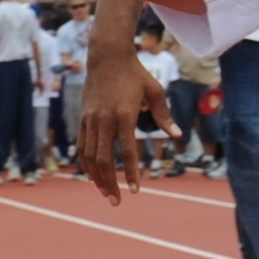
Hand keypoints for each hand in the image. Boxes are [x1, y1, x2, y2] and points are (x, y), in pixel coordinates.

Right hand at [76, 42, 160, 203]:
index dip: (131, 173)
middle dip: (110, 183)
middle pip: (104, 160)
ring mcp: (91, 119)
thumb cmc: (135, 74)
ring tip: (105, 193)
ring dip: (96, 177)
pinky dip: (86, 163)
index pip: (127, 152)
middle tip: (117, 202)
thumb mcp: (155, 91)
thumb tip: (177, 135)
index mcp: (124, 115)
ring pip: (89, 156)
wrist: (107, 56)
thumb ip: (164, 115)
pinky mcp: (83, 118)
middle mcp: (104, 120)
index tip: (136, 190)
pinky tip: (93, 175)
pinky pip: (82, 146)